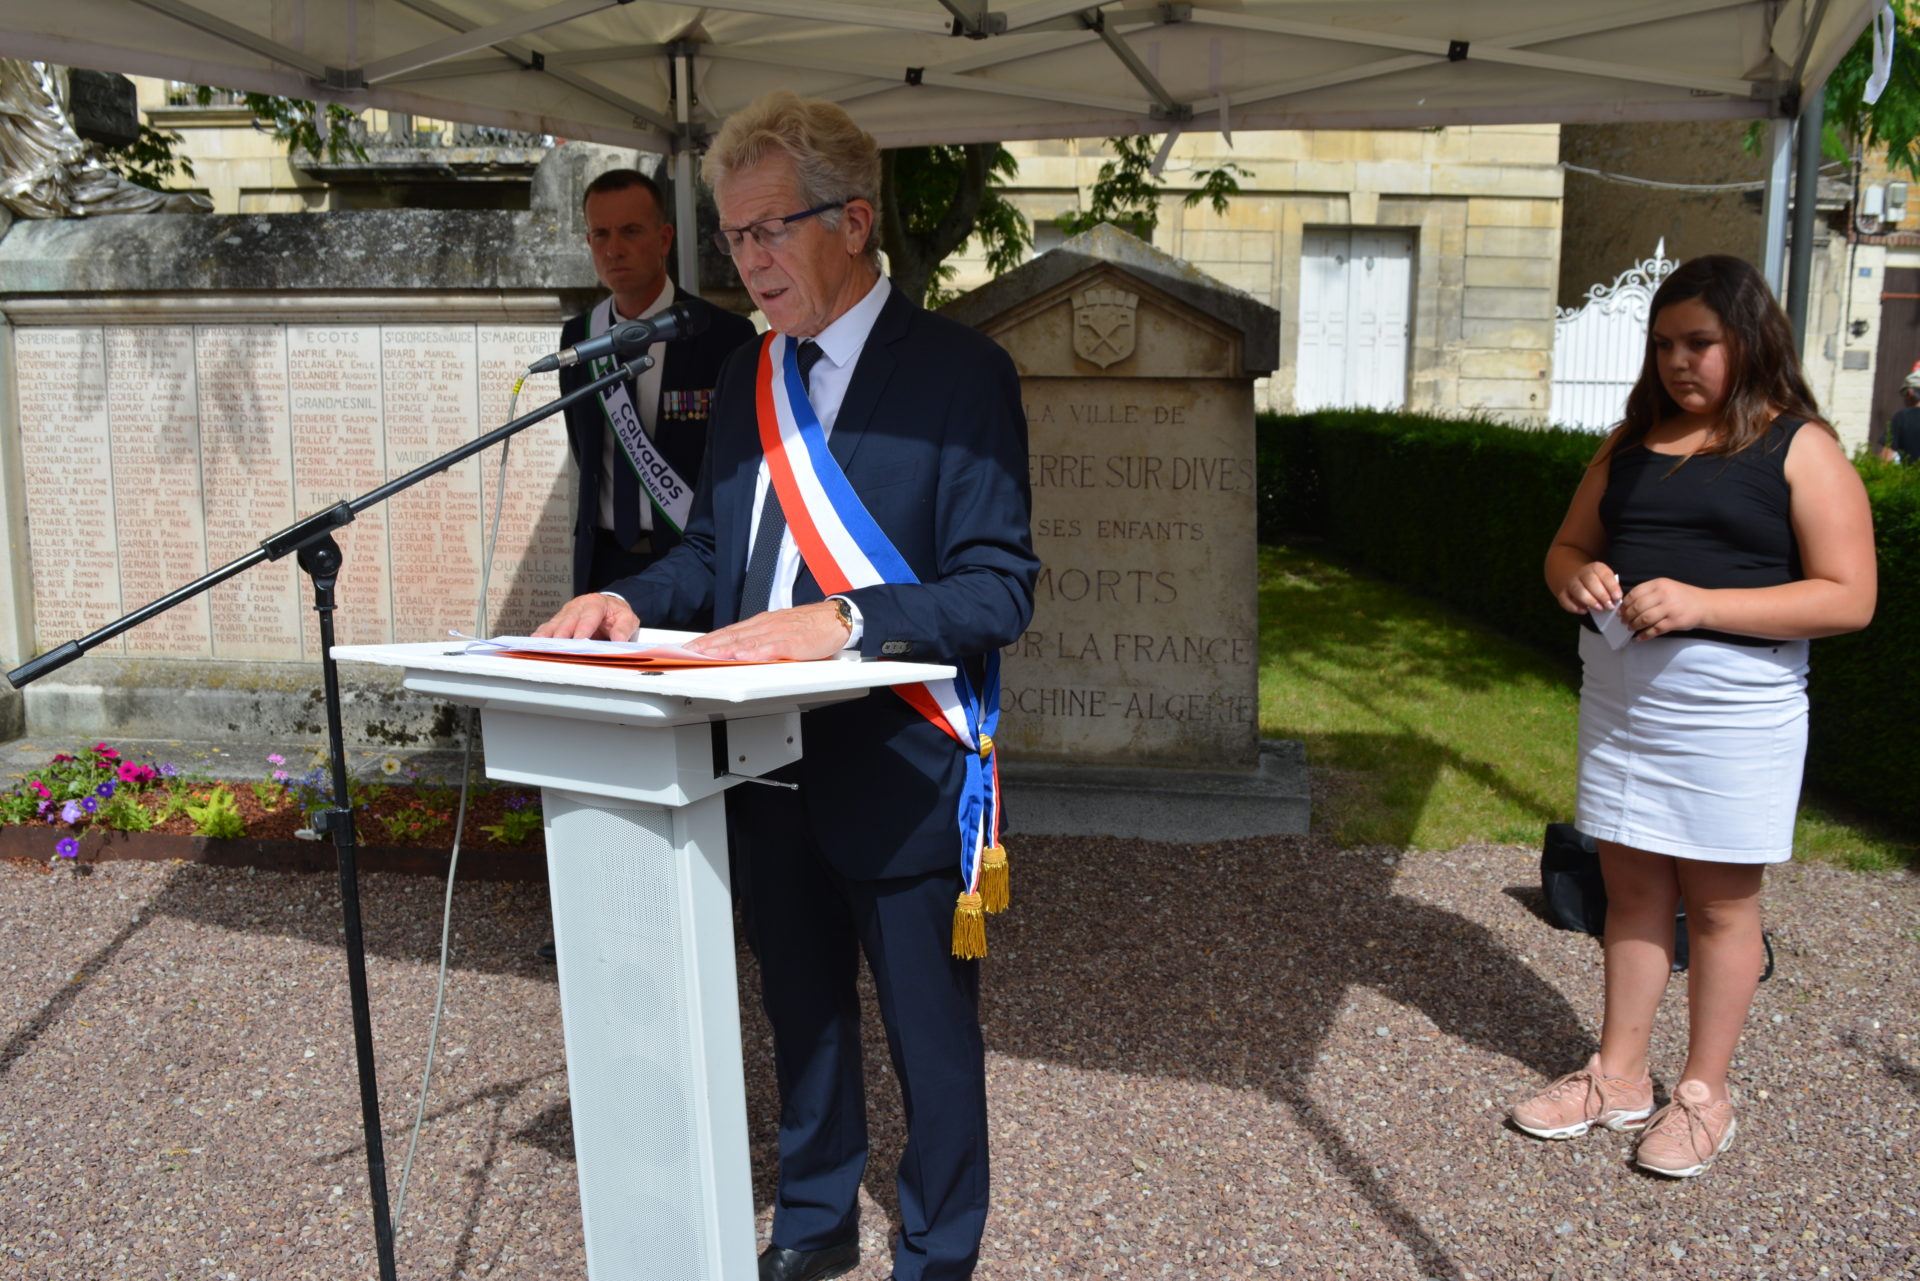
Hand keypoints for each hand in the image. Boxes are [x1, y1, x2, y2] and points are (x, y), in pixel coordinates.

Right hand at [531, 593, 640, 640]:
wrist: (609, 608)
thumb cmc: (616, 615)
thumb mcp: (627, 619)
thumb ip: (624, 629)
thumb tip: (619, 640)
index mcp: (596, 603)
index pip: (589, 615)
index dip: (583, 627)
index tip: (578, 640)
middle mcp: (578, 606)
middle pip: (568, 620)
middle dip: (562, 634)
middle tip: (557, 647)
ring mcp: (566, 613)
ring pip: (555, 623)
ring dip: (548, 635)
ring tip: (540, 645)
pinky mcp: (559, 621)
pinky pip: (548, 628)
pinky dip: (541, 635)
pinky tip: (535, 643)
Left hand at [685, 600, 850, 660]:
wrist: (834, 619)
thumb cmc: (809, 626)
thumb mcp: (779, 630)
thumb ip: (760, 639)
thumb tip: (738, 650)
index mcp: (762, 623)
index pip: (730, 631)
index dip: (709, 639)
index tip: (691, 647)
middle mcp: (766, 625)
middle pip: (733, 635)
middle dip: (710, 644)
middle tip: (690, 652)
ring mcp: (779, 633)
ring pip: (747, 641)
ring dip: (726, 648)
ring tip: (708, 654)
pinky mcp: (793, 642)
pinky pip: (771, 647)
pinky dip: (755, 652)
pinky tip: (743, 657)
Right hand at [1556, 561, 1620, 614]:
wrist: (1581, 580)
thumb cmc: (1599, 583)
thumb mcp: (1608, 581)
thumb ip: (1612, 589)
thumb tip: (1615, 599)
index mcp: (1596, 568)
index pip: (1604, 575)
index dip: (1611, 587)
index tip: (1617, 597)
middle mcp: (1582, 573)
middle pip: (1590, 581)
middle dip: (1601, 595)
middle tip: (1609, 606)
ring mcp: (1571, 582)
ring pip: (1577, 590)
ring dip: (1589, 601)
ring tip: (1599, 608)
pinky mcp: (1563, 592)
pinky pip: (1564, 599)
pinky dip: (1573, 607)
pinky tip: (1584, 611)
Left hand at [1619, 578, 1709, 639]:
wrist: (1705, 605)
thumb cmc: (1682, 597)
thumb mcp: (1666, 587)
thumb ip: (1649, 592)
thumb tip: (1627, 605)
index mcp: (1660, 584)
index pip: (1635, 593)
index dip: (1625, 604)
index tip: (1620, 610)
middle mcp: (1664, 595)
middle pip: (1638, 607)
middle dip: (1627, 616)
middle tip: (1623, 621)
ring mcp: (1670, 608)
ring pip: (1644, 619)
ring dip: (1634, 625)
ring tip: (1630, 628)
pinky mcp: (1675, 621)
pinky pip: (1655, 630)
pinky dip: (1644, 635)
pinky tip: (1639, 638)